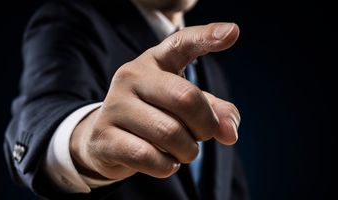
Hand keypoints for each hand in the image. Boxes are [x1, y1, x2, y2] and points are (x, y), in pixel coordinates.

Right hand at [70, 23, 240, 180]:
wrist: (104, 139)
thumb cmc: (153, 117)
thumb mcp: (184, 107)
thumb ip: (214, 112)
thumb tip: (230, 134)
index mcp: (156, 61)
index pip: (183, 43)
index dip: (208, 36)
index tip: (234, 32)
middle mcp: (132, 76)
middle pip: (186, 98)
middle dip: (205, 126)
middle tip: (203, 136)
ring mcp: (114, 105)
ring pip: (170, 133)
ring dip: (187, 151)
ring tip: (182, 151)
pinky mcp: (103, 136)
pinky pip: (148, 156)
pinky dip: (166, 166)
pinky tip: (165, 162)